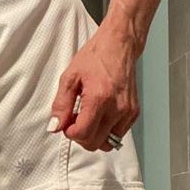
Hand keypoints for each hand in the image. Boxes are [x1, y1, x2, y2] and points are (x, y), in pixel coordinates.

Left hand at [48, 28, 139, 150]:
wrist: (119, 46)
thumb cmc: (94, 58)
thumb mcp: (69, 77)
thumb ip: (61, 105)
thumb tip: (55, 127)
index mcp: (99, 98)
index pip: (83, 134)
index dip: (70, 133)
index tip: (66, 124)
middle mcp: (117, 108)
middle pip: (95, 143)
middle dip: (81, 137)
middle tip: (75, 121)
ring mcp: (128, 112)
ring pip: (108, 143)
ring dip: (94, 136)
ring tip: (88, 118)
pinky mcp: (134, 113)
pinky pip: (118, 134)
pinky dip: (106, 131)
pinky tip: (100, 115)